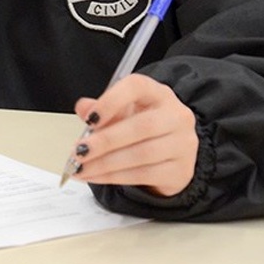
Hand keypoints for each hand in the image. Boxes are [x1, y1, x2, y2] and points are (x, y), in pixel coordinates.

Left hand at [71, 73, 197, 195]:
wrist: (167, 157)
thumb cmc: (139, 128)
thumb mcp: (118, 113)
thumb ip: (98, 109)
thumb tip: (83, 108)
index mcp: (158, 93)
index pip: (137, 87)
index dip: (111, 101)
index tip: (89, 119)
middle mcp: (176, 115)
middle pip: (141, 127)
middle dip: (105, 141)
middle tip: (79, 151)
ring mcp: (183, 144)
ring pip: (142, 154)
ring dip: (105, 163)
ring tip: (81, 167)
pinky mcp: (181, 171)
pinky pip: (144, 175)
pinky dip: (114, 177)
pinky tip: (94, 176)